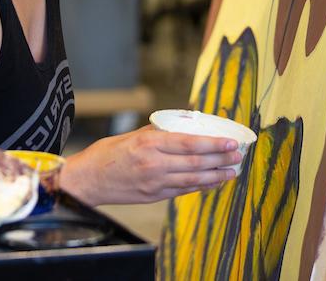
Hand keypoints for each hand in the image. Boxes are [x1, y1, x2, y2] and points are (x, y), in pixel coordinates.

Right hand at [59, 126, 243, 205]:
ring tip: (232, 171)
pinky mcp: (153, 197)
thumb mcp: (132, 134)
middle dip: (221, 159)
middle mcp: (154, 164)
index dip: (213, 144)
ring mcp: (154, 183)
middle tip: (238, 155)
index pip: (189, 143)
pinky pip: (182, 191)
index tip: (231, 142)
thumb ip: (159, 132)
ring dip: (216, 176)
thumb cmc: (107, 153)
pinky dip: (200, 187)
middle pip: (195, 163)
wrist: (87, 181)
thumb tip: (184, 127)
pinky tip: (213, 182)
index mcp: (149, 143)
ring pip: (193, 180)